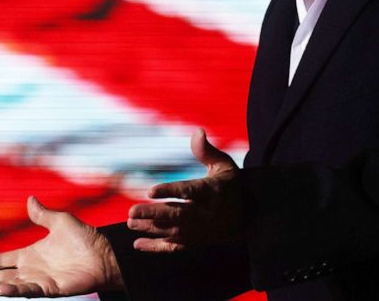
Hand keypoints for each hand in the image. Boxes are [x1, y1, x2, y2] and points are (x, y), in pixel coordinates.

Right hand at [0, 196, 123, 296]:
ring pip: (8, 287)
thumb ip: (42, 214)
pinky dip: (14, 291)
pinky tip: (1, 290)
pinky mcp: (50, 289)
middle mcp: (31, 270)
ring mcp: (39, 280)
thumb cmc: (86, 239)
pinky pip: (28, 290)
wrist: (105, 254)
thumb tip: (30, 199)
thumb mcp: (60, 221)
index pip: (1, 261)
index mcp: (30, 254)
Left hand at [127, 128, 241, 251]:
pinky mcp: (196, 241)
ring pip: (173, 232)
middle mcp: (204, 213)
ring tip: (130, 223)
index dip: (170, 191)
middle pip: (177, 215)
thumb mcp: (223, 165)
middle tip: (131, 212)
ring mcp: (200, 230)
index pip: (188, 191)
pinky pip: (175, 247)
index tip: (150, 191)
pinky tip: (137, 244)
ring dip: (151, 229)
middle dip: (154, 214)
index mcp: (210, 192)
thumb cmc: (229, 185)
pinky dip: (157, 247)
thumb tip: (197, 131)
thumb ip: (206, 151)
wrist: (248, 216)